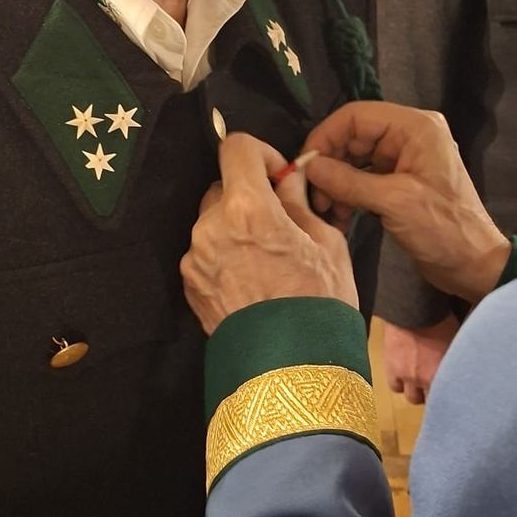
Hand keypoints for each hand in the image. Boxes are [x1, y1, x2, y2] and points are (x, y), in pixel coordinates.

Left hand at [182, 134, 357, 335]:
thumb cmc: (319, 303)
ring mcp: (195, 259)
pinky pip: (205, 254)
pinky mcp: (189, 286)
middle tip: (278, 221)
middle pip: (222, 187)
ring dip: (234, 227)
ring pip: (212, 223)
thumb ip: (299, 201)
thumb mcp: (326, 243)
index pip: (236, 148)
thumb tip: (290, 177)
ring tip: (266, 259)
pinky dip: (224, 256)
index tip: (279, 174)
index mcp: (247, 207)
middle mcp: (210, 227)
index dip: (260, 153)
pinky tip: (252, 281)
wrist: (292, 368)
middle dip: (248, 195)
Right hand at [302, 104, 510, 305]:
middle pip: (353, 137)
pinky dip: (348, 194)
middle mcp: (409, 136)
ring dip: (336, 182)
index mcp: (415, 128)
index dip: (326, 136)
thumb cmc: (442, 229)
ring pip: (355, 159)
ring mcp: (405, 159)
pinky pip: (364, 178)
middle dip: (330, 164)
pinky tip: (338, 216)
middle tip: (314, 196)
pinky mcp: (400, 182)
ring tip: (326, 211)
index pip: (357, 116)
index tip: (305, 165)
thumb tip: (308, 166)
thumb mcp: (393, 202)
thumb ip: (348, 182)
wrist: (474, 265)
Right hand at [383, 315, 459, 404]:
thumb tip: (466, 368)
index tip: (453, 392)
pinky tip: (404, 375)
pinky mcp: (391, 368)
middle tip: (437, 385)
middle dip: (434, 395)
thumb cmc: (442, 319)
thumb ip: (458, 360)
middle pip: (431, 402)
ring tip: (420, 381)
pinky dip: (400, 382)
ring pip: (412, 397)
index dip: (452, 397)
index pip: (450, 398)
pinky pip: (394, 386)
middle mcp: (426, 379)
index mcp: (445, 373)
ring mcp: (407, 376)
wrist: (413, 306)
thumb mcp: (457, 341)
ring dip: (416, 391)